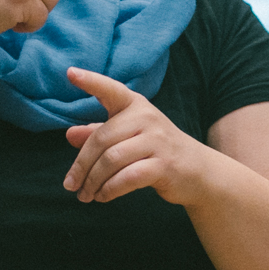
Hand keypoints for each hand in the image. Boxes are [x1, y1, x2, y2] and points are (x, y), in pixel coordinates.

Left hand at [60, 69, 215, 204]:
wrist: (199, 170)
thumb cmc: (157, 150)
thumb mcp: (129, 136)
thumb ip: (100, 134)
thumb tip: (70, 135)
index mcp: (136, 106)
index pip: (112, 90)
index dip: (91, 81)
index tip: (70, 73)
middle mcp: (147, 118)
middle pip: (102, 139)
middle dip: (81, 165)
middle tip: (70, 184)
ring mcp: (157, 141)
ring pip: (112, 160)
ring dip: (93, 181)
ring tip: (85, 194)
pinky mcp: (164, 165)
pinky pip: (127, 178)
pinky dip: (109, 190)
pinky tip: (103, 196)